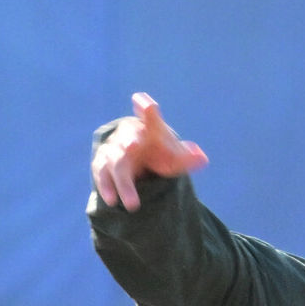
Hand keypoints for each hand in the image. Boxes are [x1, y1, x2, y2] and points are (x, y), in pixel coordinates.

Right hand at [92, 92, 207, 211]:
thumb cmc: (160, 154)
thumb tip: (202, 159)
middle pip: (128, 139)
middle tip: (133, 146)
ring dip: (122, 183)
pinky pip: (101, 173)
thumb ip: (187, 158)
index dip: (146, 109)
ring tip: (132, 203)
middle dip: (129, 142)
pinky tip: (112, 200)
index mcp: (149, 128)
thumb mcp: (175, 158)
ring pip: (115, 163)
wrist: (138, 159)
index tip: (144, 102)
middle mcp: (129, 134)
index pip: (150, 117)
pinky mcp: (102, 163)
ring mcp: (113, 148)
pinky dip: (106, 187)